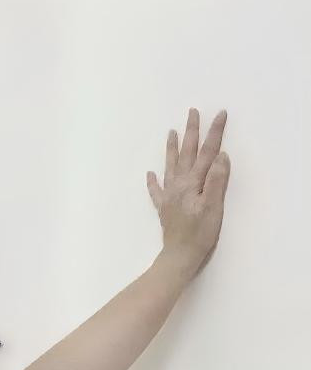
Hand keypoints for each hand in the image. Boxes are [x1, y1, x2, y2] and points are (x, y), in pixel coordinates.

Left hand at [147, 107, 230, 279]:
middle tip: (192, 112)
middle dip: (191, 132)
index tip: (219, 113)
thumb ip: (217, 180)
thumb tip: (220, 155)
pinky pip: (156, 191)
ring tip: (171, 132)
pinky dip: (152, 182)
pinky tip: (149, 174)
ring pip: (170, 166)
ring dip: (171, 149)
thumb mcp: (214, 207)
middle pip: (187, 154)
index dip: (215, 133)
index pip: (208, 153)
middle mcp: (179, 185)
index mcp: (193, 183)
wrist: (178, 257)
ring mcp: (169, 197)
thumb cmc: (199, 234)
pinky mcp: (164, 209)